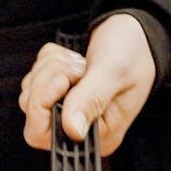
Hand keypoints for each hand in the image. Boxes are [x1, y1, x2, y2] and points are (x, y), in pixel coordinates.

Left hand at [18, 14, 156, 154]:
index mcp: (100, 134)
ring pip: (31, 91)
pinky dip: (49, 61)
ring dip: (50, 68)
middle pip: (31, 109)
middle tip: (78, 67)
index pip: (45, 134)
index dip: (43, 104)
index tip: (66, 79)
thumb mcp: (114, 71)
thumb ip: (91, 98)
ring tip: (81, 63)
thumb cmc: (133, 52)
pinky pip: (35, 78)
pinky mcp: (59, 94)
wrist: (138, 35)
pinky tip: (75, 60)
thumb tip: (72, 130)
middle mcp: (81, 128)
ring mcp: (68, 110)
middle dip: (47, 80)